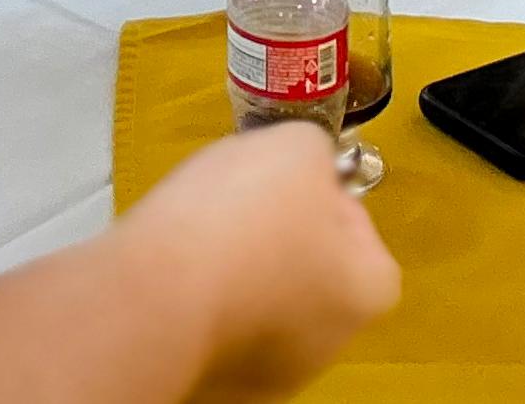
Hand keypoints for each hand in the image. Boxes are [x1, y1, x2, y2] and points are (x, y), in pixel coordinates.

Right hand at [121, 121, 398, 398]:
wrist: (158, 293)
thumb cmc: (243, 215)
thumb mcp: (297, 145)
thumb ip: (315, 155)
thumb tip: (308, 170)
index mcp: (365, 292)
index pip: (366, 243)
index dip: (330, 204)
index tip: (290, 182)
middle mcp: (329, 346)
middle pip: (314, 278)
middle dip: (283, 241)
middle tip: (242, 206)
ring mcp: (271, 376)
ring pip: (264, 308)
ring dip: (243, 277)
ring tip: (201, 238)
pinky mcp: (217, 387)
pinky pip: (219, 332)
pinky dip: (203, 306)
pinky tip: (177, 276)